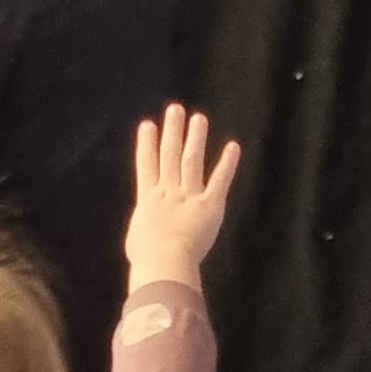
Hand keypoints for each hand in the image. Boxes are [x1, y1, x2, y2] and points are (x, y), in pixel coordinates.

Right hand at [124, 103, 240, 294]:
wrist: (164, 262)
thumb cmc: (146, 257)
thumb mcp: (137, 240)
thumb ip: (143, 227)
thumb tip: (144, 228)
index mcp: (149, 199)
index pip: (147, 165)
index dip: (147, 144)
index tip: (148, 125)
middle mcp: (168, 191)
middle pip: (170, 156)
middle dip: (172, 131)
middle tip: (175, 109)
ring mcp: (190, 195)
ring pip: (191, 161)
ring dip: (195, 139)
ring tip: (199, 118)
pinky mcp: (210, 205)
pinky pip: (219, 181)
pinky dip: (227, 163)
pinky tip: (233, 146)